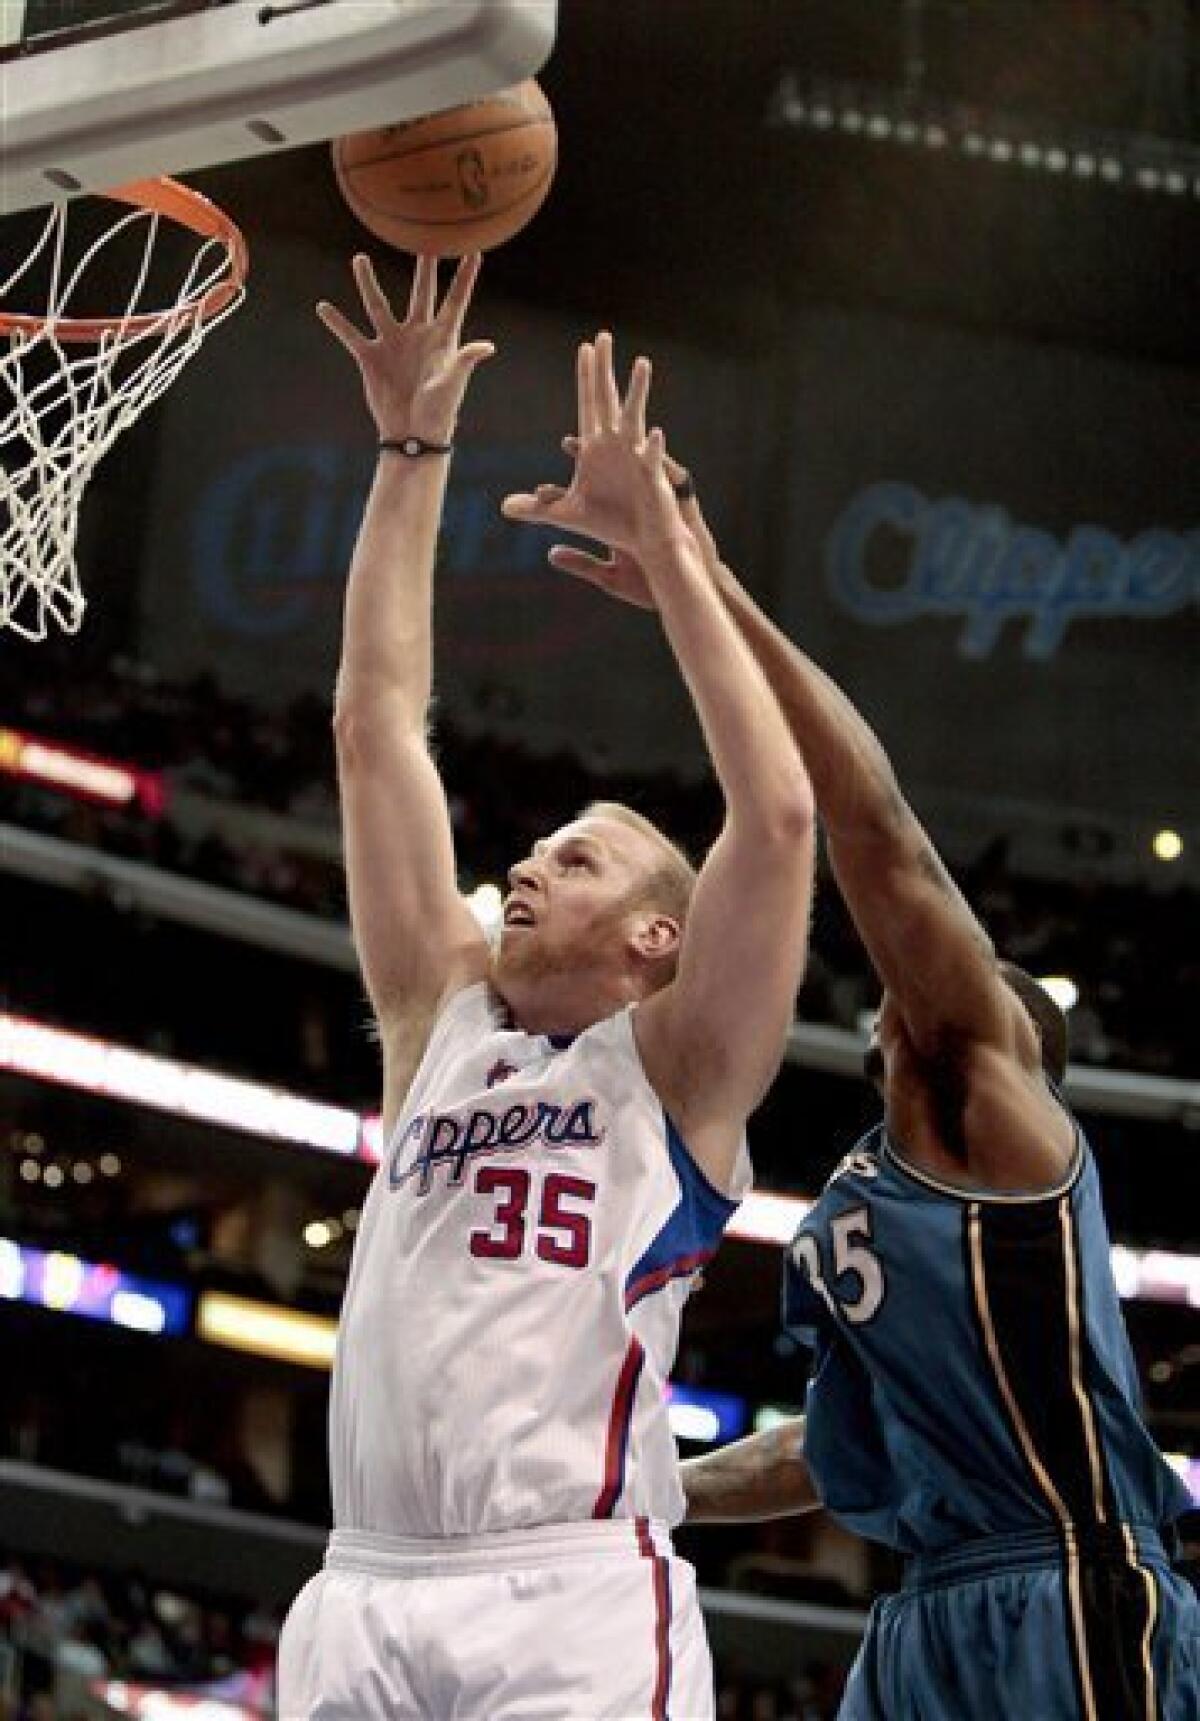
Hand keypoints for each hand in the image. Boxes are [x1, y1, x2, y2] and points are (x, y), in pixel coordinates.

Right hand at [317, 253, 494, 441]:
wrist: (412, 435)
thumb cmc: (439, 412)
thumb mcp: (452, 384)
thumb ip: (465, 361)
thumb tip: (486, 346)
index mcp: (442, 338)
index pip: (456, 300)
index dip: (465, 276)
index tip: (475, 249)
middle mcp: (417, 334)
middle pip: (421, 291)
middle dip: (423, 266)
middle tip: (424, 236)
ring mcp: (393, 343)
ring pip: (378, 305)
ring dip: (367, 283)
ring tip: (358, 258)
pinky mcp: (370, 357)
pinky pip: (350, 335)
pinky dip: (336, 322)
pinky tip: (323, 307)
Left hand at [502, 331, 658, 552]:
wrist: (645, 541)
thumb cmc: (613, 523)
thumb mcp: (568, 516)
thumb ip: (538, 509)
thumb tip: (504, 508)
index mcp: (596, 449)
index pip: (588, 405)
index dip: (586, 377)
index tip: (583, 348)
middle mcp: (616, 446)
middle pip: (608, 400)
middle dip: (604, 369)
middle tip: (602, 335)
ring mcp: (636, 458)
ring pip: (635, 420)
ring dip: (637, 392)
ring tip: (641, 363)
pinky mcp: (652, 479)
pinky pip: (653, 461)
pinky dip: (654, 449)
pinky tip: (655, 435)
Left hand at [546, 437, 718, 611]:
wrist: (683, 587)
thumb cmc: (648, 584)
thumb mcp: (610, 577)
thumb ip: (581, 563)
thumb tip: (551, 554)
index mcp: (613, 521)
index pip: (584, 502)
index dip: (563, 495)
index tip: (541, 494)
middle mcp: (630, 503)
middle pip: (606, 474)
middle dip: (590, 456)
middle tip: (566, 444)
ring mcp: (652, 497)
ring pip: (635, 464)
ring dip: (625, 443)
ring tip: (611, 426)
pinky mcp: (674, 497)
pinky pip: (667, 470)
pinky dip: (659, 453)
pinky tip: (654, 435)